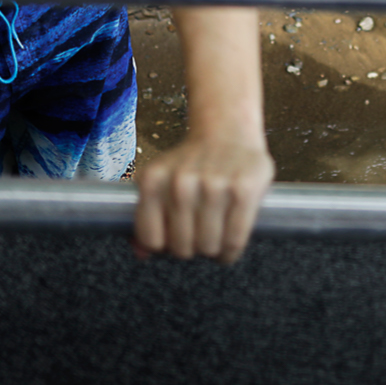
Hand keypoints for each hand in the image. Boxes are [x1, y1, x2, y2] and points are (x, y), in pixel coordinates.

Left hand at [132, 130, 273, 264]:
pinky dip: (230, 252)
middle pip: (182, 247)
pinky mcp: (244, 190)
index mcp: (153, 180)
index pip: (152, 240)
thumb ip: (147, 216)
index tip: (173, 242)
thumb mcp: (160, 181)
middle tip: (198, 240)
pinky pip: (234, 240)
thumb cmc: (192, 165)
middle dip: (191, 250)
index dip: (164, 247)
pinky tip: (229, 247)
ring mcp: (214, 186)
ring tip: (215, 240)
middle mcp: (181, 183)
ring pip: (208, 247)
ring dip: (212, 252)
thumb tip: (141, 254)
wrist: (226, 130)